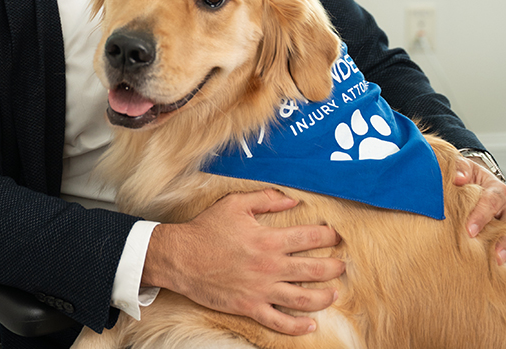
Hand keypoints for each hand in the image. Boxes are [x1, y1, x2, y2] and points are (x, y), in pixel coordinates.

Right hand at [142, 190, 343, 335]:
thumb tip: (292, 199)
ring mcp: (261, 289)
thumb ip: (266, 198)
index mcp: (268, 239)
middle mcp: (269, 266)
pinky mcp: (250, 307)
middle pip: (313, 270)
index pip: (308, 238)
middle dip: (333, 267)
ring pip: (303, 299)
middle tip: (343, 265)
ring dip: (324, 297)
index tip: (337, 236)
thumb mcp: (235, 204)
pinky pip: (279, 321)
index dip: (328, 236)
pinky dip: (298, 326)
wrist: (182, 257)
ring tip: (334, 292)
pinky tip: (311, 325)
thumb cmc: (207, 228)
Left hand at [454, 157, 505, 264]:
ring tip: (498, 261)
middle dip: (502, 239)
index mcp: (496, 189)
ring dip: (505, 247)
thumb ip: (461, 169)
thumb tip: (458, 179)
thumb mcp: (465, 168)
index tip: (469, 231)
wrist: (472, 180)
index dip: (481, 216)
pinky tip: (498, 263)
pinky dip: (503, 249)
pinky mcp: (503, 229)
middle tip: (493, 255)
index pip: (492, 201)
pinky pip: (504, 238)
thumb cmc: (467, 175)